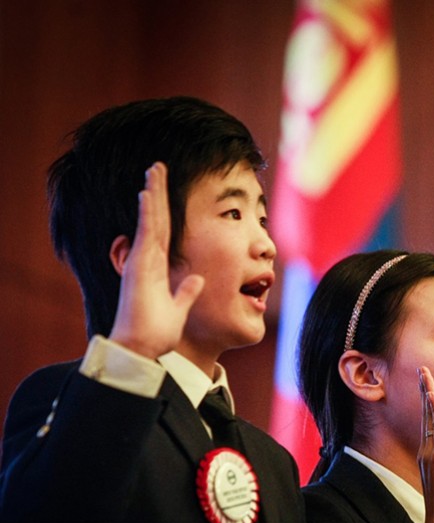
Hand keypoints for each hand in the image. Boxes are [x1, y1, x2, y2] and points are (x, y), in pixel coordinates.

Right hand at [108, 162, 203, 357]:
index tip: (165, 190)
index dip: (165, 210)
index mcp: (158, 267)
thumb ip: (187, 292)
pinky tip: (147, 194)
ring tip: (154, 170)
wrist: (142, 348)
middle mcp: (147, 260)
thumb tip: (199, 280)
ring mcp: (141, 261)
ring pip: (149, 221)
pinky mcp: (139, 267)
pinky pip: (145, 235)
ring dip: (152, 195)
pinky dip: (146, 214)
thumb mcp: (180, 307)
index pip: (164, 232)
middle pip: (154, 219)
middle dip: (157, 192)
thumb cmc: (157, 332)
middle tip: (158, 167)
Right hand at [417, 366, 433, 522]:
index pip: (427, 419)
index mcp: (427, 451)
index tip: (426, 383)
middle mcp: (425, 447)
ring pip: (429, 415)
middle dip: (423, 388)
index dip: (427, 400)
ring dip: (427, 392)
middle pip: (424, 412)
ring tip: (425, 373)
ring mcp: (429, 450)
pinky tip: (432, 396)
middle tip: (422, 368)